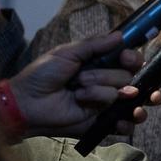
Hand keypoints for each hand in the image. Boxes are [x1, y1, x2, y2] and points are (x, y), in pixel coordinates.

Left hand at [8, 32, 160, 137]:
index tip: (125, 58)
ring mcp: (106, 103)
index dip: (133, 59)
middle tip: (81, 81)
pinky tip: (120, 120)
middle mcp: (108, 82)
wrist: (27, 103)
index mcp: (101, 64)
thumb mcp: (67, 53)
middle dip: (107, 78)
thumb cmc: (43, 75)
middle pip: (129, 77)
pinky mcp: (102, 123)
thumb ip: (94, 44)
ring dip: (103, 95)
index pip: (131, 60)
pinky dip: (126, 123)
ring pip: (126, 97)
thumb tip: (120, 35)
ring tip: (83, 96)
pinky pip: (125, 124)